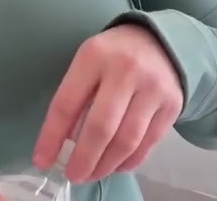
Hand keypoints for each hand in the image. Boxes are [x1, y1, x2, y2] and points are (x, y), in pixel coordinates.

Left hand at [33, 23, 183, 182]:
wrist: (161, 41)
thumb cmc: (114, 56)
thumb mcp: (88, 64)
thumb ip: (76, 98)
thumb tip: (63, 145)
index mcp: (95, 56)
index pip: (67, 104)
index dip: (52, 138)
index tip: (43, 161)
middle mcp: (127, 70)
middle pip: (101, 127)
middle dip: (84, 160)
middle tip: (74, 176)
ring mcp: (154, 88)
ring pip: (127, 140)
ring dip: (106, 165)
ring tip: (93, 175)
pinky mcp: (173, 104)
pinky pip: (149, 142)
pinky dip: (130, 161)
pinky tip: (116, 166)